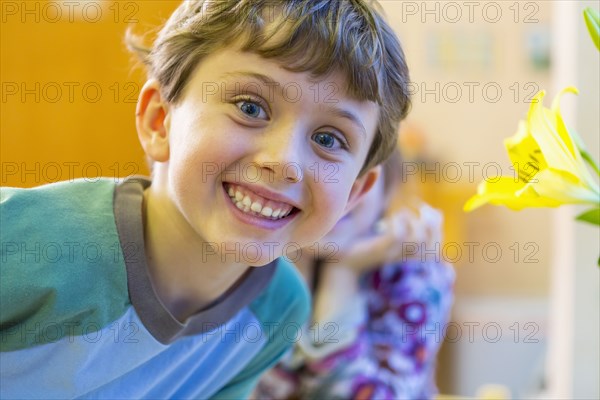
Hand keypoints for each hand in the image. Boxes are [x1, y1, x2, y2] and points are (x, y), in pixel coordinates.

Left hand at [327, 203, 443, 272]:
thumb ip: (407, 225)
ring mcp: (392, 254)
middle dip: (432, 220)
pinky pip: (397, 236)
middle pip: (433, 242)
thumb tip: (429, 209)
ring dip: (413, 220)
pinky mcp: (379, 250)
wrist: (342, 264)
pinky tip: (386, 219)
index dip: (437, 224)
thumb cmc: (366, 246)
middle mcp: (403, 256)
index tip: (424, 209)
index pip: (436, 244)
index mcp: (408, 255)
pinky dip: (398, 222)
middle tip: (419, 206)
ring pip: (419, 238)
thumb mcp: (390, 235)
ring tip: (399, 213)